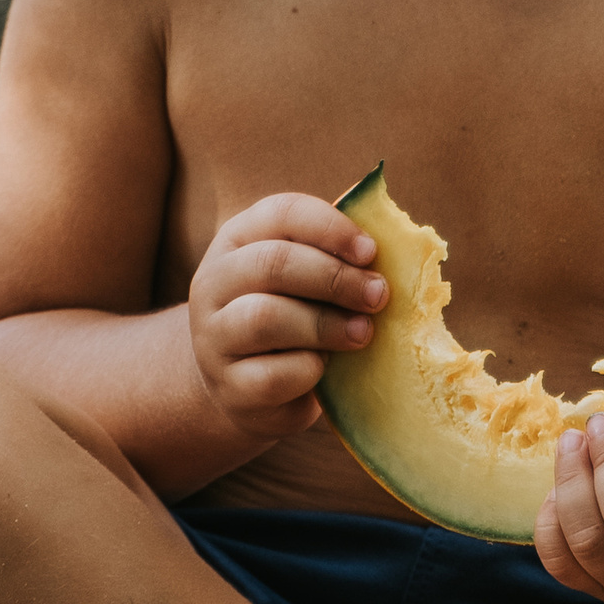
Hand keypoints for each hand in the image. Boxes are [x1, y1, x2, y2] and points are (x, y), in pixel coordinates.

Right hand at [187, 194, 386, 442]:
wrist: (247, 390)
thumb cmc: (290, 318)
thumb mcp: (302, 278)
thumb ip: (332, 253)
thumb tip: (390, 235)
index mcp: (237, 241)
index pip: (280, 213)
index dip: (330, 228)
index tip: (370, 252)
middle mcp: (214, 283)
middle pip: (272, 263)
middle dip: (334, 278)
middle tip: (377, 295)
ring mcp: (213, 337)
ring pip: (266, 317)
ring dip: (326, 324)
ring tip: (363, 333)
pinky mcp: (229, 387)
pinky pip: (273, 375)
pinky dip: (308, 370)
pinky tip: (324, 368)